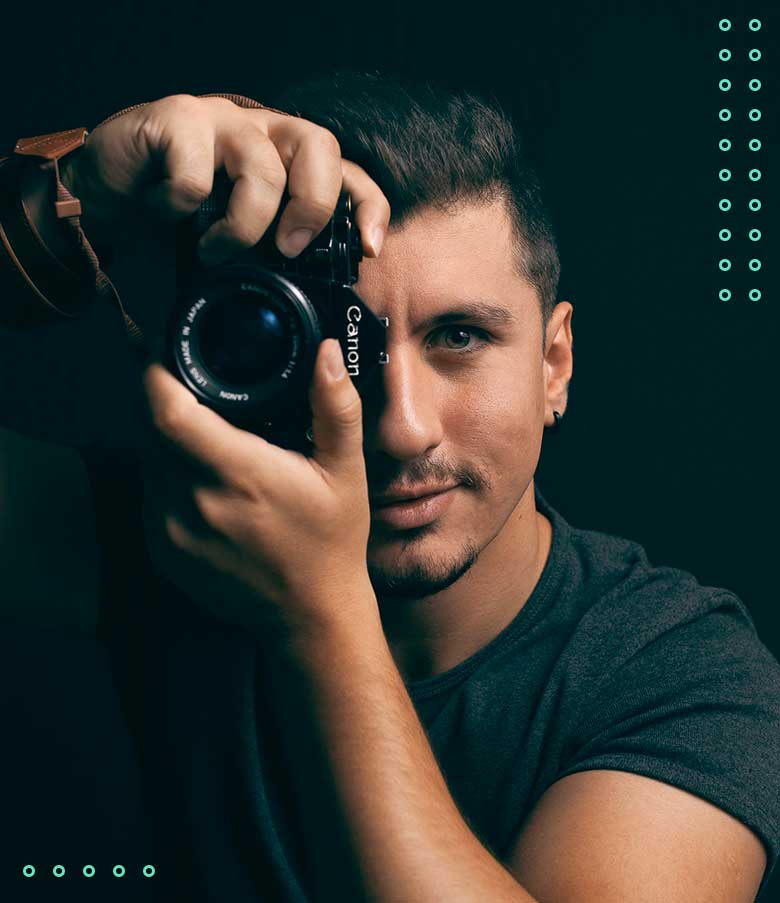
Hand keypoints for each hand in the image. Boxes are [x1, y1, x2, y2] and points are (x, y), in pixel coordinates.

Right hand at [61, 93, 389, 261]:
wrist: (104, 203)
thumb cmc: (176, 225)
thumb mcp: (236, 248)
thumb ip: (271, 258)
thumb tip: (312, 306)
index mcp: (286, 162)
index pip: (347, 172)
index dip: (367, 206)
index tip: (369, 249)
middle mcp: (262, 133)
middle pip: (319, 146)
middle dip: (313, 206)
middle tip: (291, 249)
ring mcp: (220, 121)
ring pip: (261, 164)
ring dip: (243, 224)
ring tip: (214, 251)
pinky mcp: (175, 119)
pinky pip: (195, 172)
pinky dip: (181, 207)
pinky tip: (166, 214)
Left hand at [140, 337, 374, 636]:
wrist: (308, 616)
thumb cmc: (330, 543)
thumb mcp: (345, 472)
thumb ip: (336, 408)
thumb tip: (327, 353)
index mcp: (238, 474)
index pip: (167, 411)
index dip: (155, 373)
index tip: (165, 351)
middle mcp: (193, 502)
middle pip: (149, 429)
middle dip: (163, 400)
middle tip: (192, 387)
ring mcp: (171, 531)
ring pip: (146, 461)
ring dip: (162, 438)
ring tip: (200, 432)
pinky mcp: (161, 551)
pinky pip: (149, 494)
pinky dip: (164, 475)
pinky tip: (199, 477)